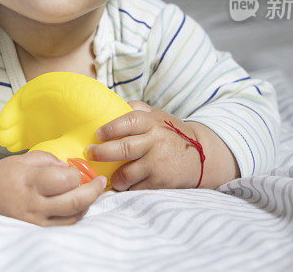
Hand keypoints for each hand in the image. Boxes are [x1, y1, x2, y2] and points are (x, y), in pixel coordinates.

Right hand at [0, 150, 107, 225]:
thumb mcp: (19, 161)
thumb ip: (46, 159)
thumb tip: (68, 166)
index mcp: (28, 182)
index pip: (65, 179)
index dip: (77, 173)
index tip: (77, 169)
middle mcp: (33, 205)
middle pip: (75, 201)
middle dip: (94, 190)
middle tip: (101, 182)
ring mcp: (35, 222)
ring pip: (73, 217)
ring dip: (87, 204)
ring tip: (91, 192)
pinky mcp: (36, 232)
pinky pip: (64, 226)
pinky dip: (76, 215)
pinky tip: (77, 205)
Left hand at [85, 100, 207, 190]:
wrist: (201, 157)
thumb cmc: (172, 134)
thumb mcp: (158, 116)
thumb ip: (137, 109)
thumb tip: (111, 104)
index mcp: (153, 123)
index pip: (128, 121)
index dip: (110, 128)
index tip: (97, 135)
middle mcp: (156, 142)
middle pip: (122, 149)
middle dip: (101, 153)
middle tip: (91, 154)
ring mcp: (158, 164)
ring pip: (126, 174)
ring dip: (115, 177)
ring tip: (112, 176)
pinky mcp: (161, 182)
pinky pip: (136, 188)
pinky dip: (129, 188)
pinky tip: (128, 185)